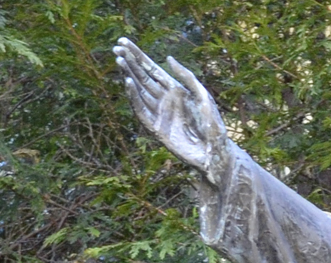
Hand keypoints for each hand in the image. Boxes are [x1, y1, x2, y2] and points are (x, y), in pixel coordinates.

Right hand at [115, 36, 228, 187]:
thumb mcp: (203, 96)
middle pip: (142, 77)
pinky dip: (133, 97)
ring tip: (119, 60)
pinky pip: (141, 111)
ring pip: (139, 91)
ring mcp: (159, 114)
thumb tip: (167, 58)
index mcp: (174, 89)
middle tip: (115, 48)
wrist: (214, 153)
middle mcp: (164, 99)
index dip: (138, 55)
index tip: (123, 42)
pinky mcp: (155, 129)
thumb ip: (186, 77)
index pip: (152, 69)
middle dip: (129, 62)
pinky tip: (128, 82)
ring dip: (129, 76)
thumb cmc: (213, 125)